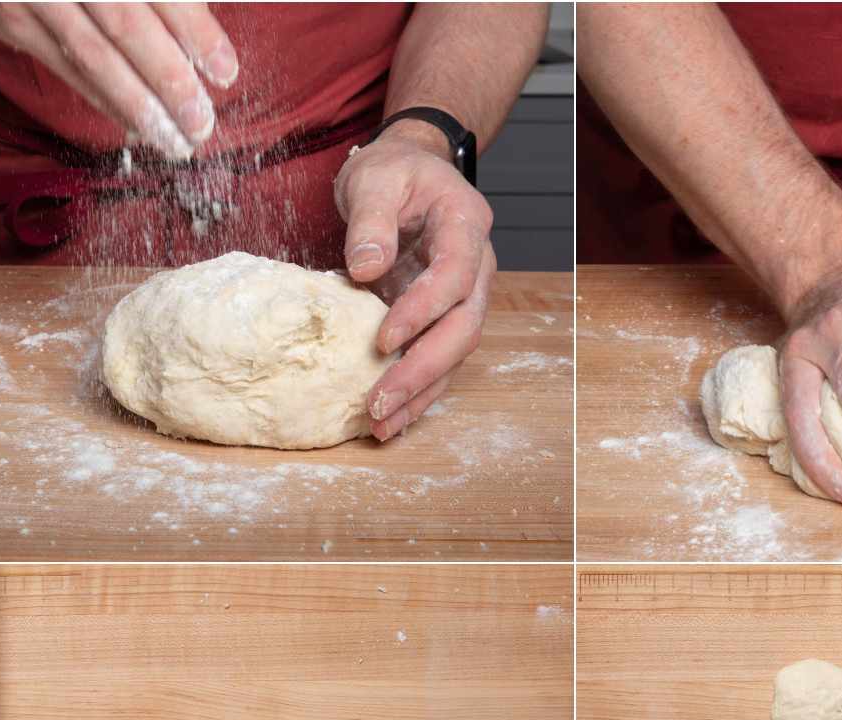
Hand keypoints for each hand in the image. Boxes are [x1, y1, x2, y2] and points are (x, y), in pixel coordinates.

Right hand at [0, 2, 236, 159]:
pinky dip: (105, 100)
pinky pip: (66, 67)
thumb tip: (204, 42)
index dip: (195, 31)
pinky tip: (136, 125)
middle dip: (170, 81)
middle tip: (201, 124)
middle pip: (127, 26)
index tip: (225, 72)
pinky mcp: (9, 17)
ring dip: (140, 107)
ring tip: (176, 141)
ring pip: (94, 56)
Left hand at [335, 123, 495, 439]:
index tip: (382, 340)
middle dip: (422, 369)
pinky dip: (416, 392)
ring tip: (382, 425)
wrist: (411, 172)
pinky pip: (438, 362)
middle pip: (462, 328)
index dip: (423, 311)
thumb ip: (371, 219)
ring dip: (419, 393)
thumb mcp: (376, 177)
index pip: (454, 277)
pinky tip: (389, 419)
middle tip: (380, 401)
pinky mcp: (444, 320)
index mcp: (466, 226)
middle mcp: (476, 269)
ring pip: (454, 355)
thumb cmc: (396, 172)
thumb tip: (366, 268)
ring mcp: (464, 299)